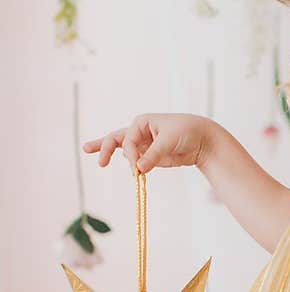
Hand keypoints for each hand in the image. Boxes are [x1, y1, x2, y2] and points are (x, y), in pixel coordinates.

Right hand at [82, 112, 213, 174]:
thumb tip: (139, 169)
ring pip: (120, 147)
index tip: (136, 168)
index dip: (130, 155)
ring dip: (106, 149)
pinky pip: (133, 159)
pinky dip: (123, 161)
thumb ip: (154, 154)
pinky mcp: (148, 155)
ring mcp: (143, 144)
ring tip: (86, 149)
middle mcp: (139, 132)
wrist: (202, 139)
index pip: (128, 140)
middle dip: (105, 147)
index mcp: (142, 122)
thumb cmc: (187, 132)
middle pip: (116, 139)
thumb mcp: (170, 141)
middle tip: (99, 161)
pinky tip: (108, 159)